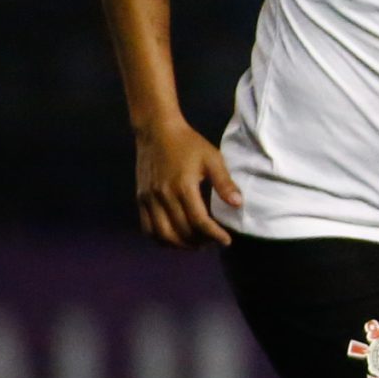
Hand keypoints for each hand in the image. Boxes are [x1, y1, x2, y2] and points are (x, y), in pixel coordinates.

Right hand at [134, 119, 240, 247]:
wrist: (157, 132)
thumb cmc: (189, 144)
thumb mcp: (212, 159)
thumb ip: (224, 182)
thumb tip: (237, 204)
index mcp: (183, 187)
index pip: (199, 221)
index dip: (214, 235)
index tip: (226, 241)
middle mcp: (163, 197)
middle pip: (181, 231)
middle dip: (200, 241)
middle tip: (213, 242)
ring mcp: (149, 200)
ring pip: (162, 234)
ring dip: (180, 245)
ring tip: (196, 244)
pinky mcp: (141, 199)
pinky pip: (147, 228)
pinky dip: (161, 239)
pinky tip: (175, 239)